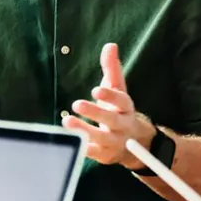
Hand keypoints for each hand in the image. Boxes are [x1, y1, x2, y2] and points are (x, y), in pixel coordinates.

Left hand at [62, 43, 151, 165]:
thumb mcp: (117, 88)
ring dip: (84, 130)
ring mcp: (115, 142)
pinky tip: (70, 141)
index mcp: (126, 107)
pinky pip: (93, 153)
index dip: (110, 96)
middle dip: (95, 112)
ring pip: (101, 138)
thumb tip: (110, 45)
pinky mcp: (105, 155)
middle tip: (76, 103)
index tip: (96, 90)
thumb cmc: (119, 109)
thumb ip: (112, 68)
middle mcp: (123, 125)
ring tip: (67, 122)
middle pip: (111, 119)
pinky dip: (82, 148)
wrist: (134, 142)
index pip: (121, 100)